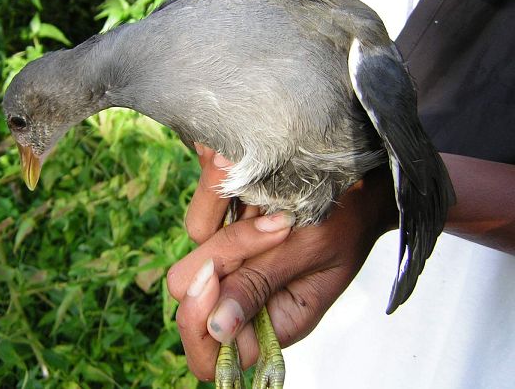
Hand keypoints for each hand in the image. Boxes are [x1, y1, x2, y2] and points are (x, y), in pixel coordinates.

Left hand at [167, 145, 395, 380]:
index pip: (211, 355)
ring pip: (193, 253)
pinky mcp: (233, 235)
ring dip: (219, 224)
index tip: (212, 278)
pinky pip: (205, 222)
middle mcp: (246, 298)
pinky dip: (220, 203)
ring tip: (258, 203)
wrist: (359, 190)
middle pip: (186, 294)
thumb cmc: (347, 224)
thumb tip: (218, 328)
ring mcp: (236, 264)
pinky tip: (253, 195)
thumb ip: (262, 284)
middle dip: (210, 258)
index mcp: (271, 323)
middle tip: (247, 226)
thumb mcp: (311, 252)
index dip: (197, 322)